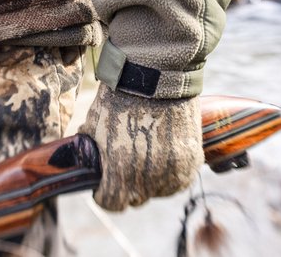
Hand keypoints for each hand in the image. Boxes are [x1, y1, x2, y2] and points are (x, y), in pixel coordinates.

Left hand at [79, 84, 202, 210]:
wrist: (155, 76)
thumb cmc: (120, 100)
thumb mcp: (94, 129)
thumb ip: (92, 154)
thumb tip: (88, 164)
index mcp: (119, 174)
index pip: (111, 203)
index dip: (104, 193)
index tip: (105, 183)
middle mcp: (148, 179)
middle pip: (136, 199)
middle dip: (128, 187)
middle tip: (128, 168)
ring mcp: (173, 171)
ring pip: (161, 191)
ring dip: (154, 182)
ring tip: (150, 161)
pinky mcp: (192, 159)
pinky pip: (182, 179)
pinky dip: (175, 174)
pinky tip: (168, 159)